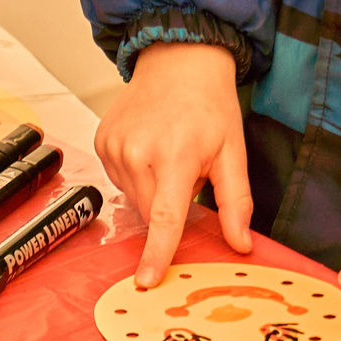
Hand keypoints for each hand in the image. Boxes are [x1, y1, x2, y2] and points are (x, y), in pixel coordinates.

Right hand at [95, 42, 252, 288]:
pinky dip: (136, 174)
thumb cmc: (210, 105)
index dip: (158, 253)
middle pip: (150, 212)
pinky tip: (149, 149)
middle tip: (187, 172)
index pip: (165, 217)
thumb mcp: (233, 151)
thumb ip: (235, 201)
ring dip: (152, 189)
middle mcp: (138, 152)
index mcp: (176, 156)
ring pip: (134, 197)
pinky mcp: (101, 141)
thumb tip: (240, 244)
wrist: (178, 60)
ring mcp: (114, 146)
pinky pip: (119, 179)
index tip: (147, 280)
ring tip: (168, 154)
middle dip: (170, 205)